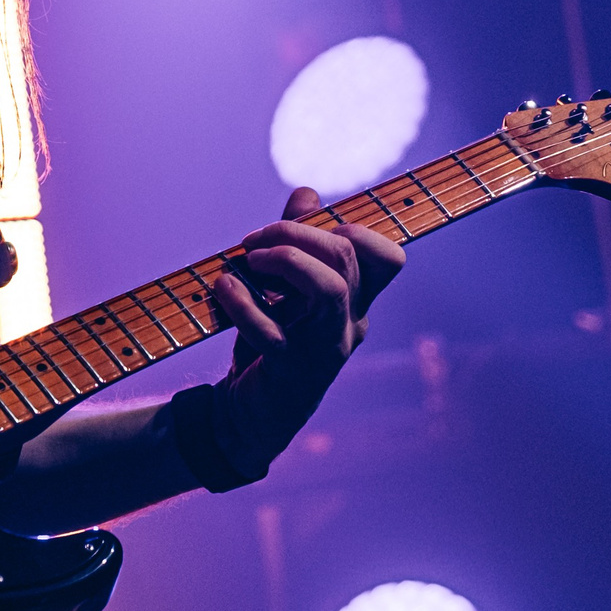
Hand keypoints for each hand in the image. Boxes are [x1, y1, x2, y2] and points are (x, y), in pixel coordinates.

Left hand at [208, 187, 406, 472]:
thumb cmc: (270, 347)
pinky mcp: (291, 370)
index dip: (358, 229)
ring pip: (329, 288)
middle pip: (347, 256)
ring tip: (250, 258)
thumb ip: (297, 242)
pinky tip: (223, 289)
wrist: (248, 416)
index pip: (387, 259)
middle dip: (296, 232)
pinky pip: (272, 330)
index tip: (310, 229)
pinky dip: (242, 301)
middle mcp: (348, 324)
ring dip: (286, 259)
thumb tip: (306, 194)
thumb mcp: (283, 290)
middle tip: (254, 240)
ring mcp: (324, 348)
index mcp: (354, 303)